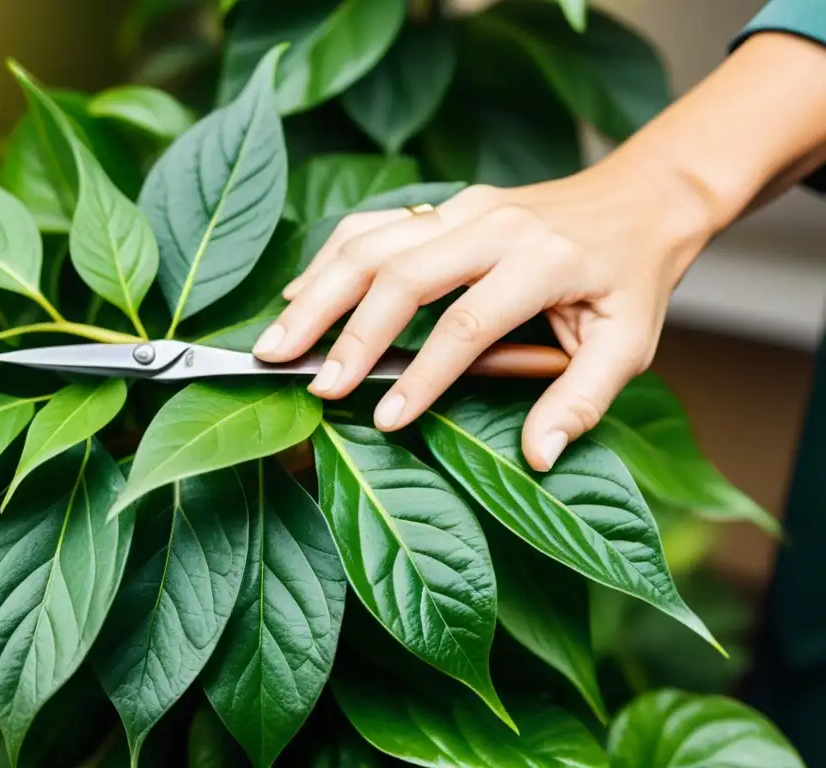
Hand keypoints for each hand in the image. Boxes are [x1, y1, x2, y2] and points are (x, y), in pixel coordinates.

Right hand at [252, 159, 714, 471]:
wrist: (636, 198)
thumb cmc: (630, 279)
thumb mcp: (628, 344)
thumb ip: (582, 400)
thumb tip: (537, 457)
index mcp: (544, 261)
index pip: (466, 323)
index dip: (423, 376)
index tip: (386, 419)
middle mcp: (494, 224)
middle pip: (398, 273)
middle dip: (345, 331)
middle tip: (306, 379)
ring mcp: (462, 206)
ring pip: (371, 242)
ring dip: (318, 292)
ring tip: (276, 340)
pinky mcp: (443, 204)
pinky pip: (371, 226)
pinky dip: (328, 260)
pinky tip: (299, 295)